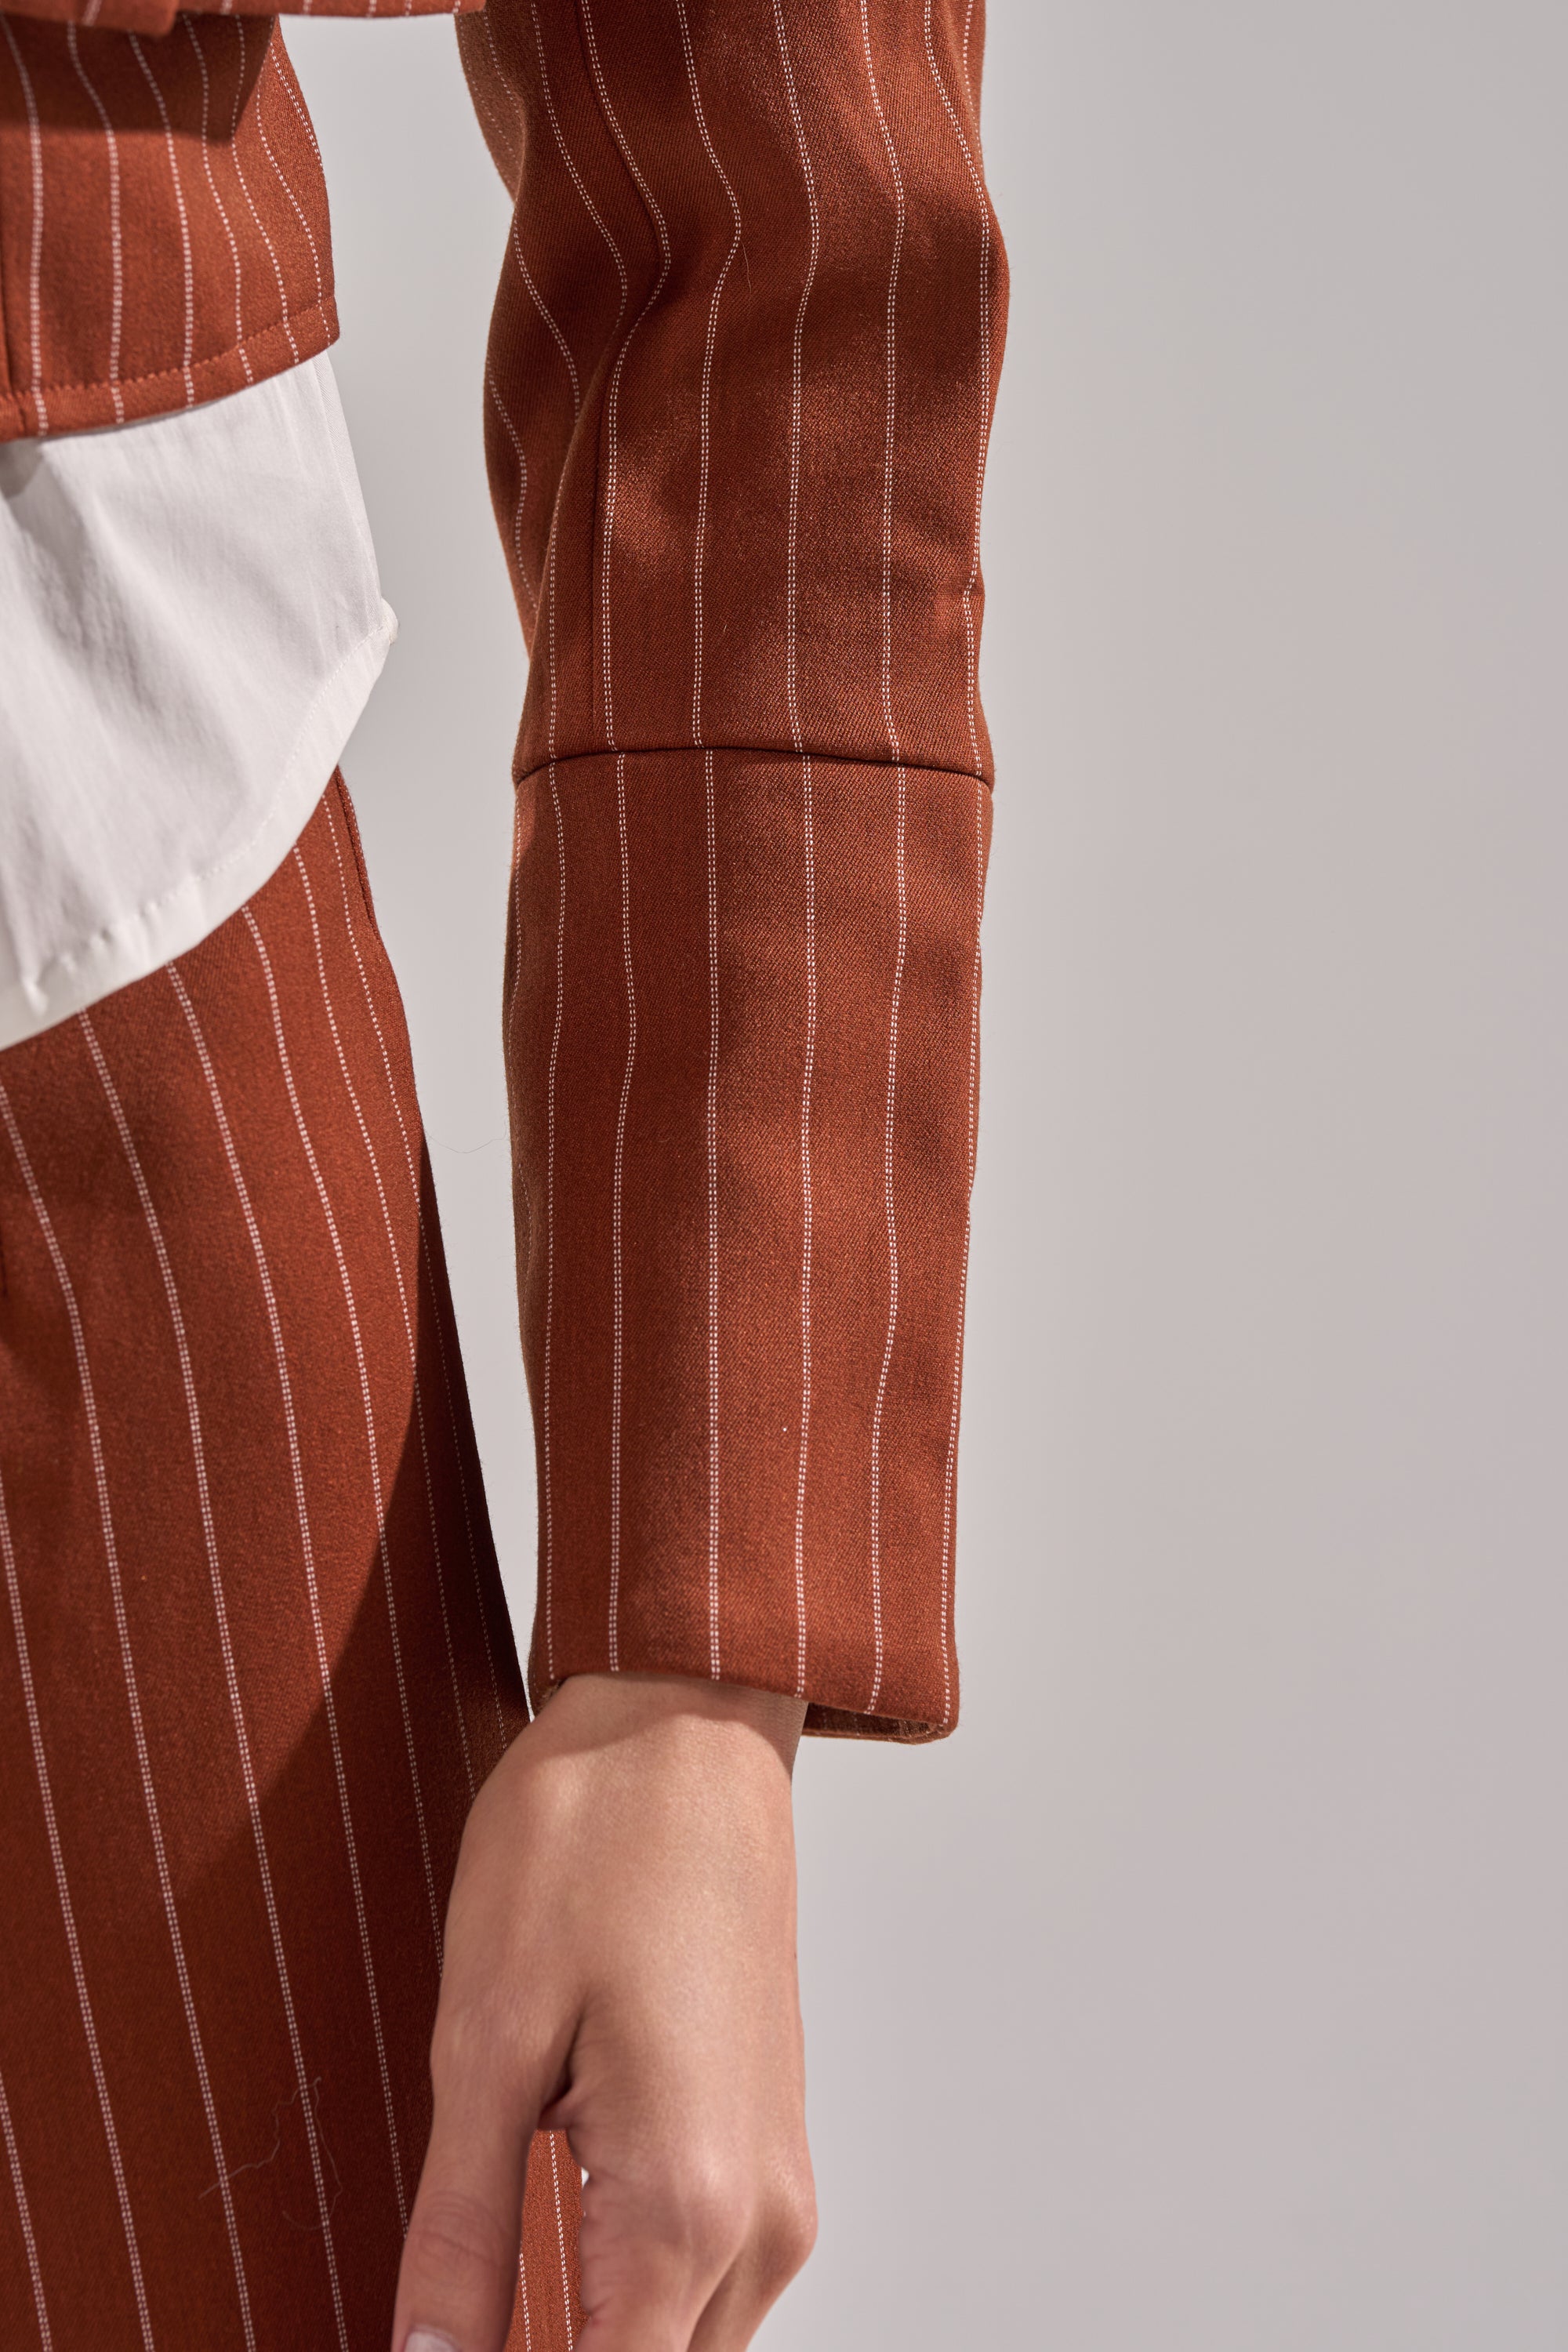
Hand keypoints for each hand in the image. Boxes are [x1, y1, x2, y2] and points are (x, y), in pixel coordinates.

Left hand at [391, 1670, 815, 2351]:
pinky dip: (639, 2305)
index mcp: (686, 2201)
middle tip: (448, 2322)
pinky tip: (560, 2259)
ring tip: (492, 2304)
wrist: (689, 1721)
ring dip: (604, 2347)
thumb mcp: (484, 2037)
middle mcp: (761, 2216)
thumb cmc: (590, 1842)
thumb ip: (460, 2230)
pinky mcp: (773, 2142)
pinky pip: (713, 2284)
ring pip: (692, 2346)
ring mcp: (781, 2180)